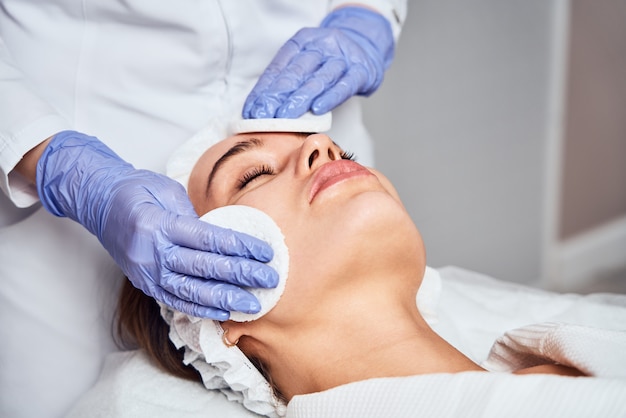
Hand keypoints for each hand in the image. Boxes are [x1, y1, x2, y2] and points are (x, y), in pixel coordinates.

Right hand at [37, 131, 277, 319]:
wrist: (97, 201)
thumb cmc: (137, 190)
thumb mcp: (167, 191)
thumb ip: (195, 217)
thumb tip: (226, 239)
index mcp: (160, 223)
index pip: (208, 239)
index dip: (240, 247)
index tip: (266, 253)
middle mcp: (152, 252)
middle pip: (204, 268)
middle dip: (241, 276)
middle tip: (270, 281)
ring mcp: (146, 272)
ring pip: (190, 291)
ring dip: (225, 300)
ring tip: (253, 305)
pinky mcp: (144, 283)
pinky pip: (174, 300)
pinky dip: (200, 309)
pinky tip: (222, 313)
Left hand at [243, 6, 393, 118]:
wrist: (367, 47)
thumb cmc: (330, 60)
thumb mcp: (307, 61)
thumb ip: (287, 80)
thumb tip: (260, 108)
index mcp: (303, 41)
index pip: (279, 67)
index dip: (264, 89)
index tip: (253, 109)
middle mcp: (322, 45)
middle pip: (297, 72)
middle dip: (278, 96)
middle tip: (264, 116)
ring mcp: (342, 58)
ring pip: (318, 79)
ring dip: (299, 100)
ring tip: (285, 116)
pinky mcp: (361, 71)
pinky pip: (344, 86)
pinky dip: (329, 98)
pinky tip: (317, 109)